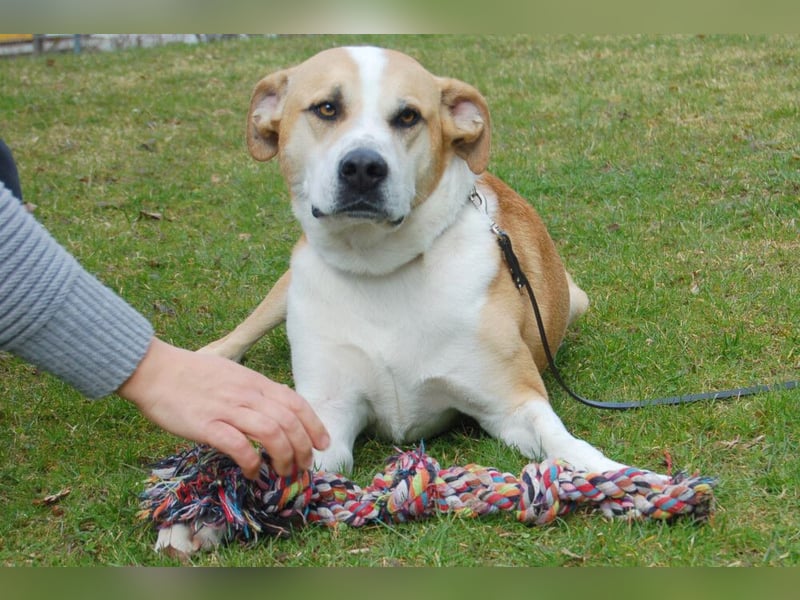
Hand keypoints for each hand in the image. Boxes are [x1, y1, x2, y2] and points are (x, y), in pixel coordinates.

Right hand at [117, 338, 329, 477]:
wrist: (156, 370)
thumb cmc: (192, 374)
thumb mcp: (232, 374)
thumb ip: (253, 390)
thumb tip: (273, 408)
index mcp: (255, 382)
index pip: (296, 402)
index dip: (314, 425)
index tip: (323, 443)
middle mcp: (248, 394)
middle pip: (289, 421)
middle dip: (303, 448)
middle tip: (304, 467)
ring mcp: (228, 409)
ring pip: (272, 432)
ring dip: (284, 457)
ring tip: (284, 473)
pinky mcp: (207, 425)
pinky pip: (238, 445)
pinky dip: (252, 462)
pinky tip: (253, 473)